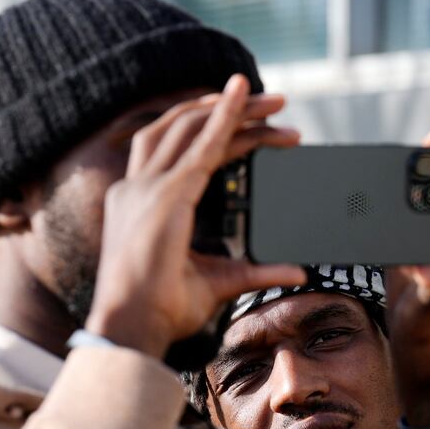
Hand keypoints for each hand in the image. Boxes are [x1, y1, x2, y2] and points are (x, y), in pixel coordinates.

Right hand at [86, 74, 307, 357]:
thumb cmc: (161, 310)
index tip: (252, 120)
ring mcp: (147, 188)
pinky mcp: (166, 196)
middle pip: (185, 128)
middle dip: (230, 109)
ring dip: (235, 109)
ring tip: (274, 103)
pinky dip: (225, 119)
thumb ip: (257, 271)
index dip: (215, 128)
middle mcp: (137, 186)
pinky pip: (202, 146)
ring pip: (193, 127)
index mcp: (139, 201)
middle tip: (274, 103)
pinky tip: (245, 101)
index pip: (179, 150)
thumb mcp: (218, 282)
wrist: (132, 327)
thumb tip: (298, 271)